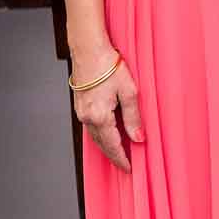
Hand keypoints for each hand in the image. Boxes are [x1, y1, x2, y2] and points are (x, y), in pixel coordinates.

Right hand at [71, 48, 143, 172]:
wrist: (88, 49)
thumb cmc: (108, 66)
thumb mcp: (129, 92)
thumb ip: (133, 118)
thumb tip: (138, 138)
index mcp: (100, 117)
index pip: (112, 146)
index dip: (122, 159)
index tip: (129, 169)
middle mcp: (87, 117)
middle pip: (101, 144)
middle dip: (114, 156)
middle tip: (126, 164)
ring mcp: (80, 111)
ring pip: (94, 136)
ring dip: (106, 146)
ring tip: (119, 152)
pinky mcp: (79, 104)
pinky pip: (90, 127)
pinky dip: (99, 135)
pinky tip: (107, 134)